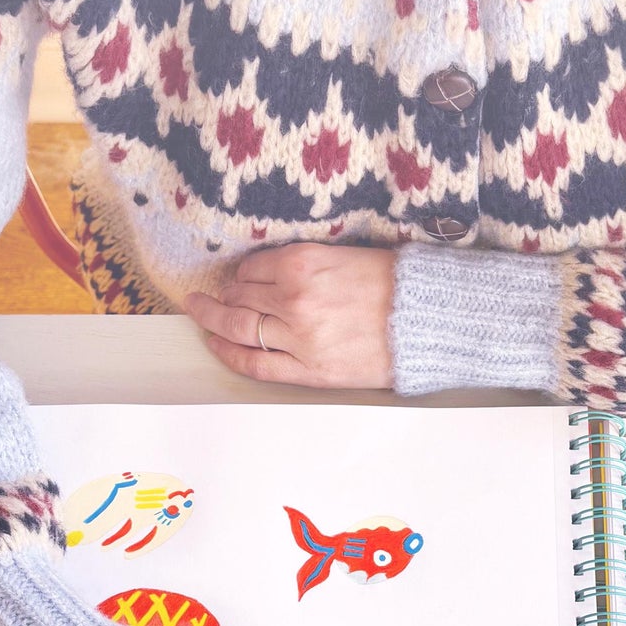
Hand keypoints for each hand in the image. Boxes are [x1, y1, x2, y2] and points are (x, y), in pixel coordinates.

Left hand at [184, 244, 395, 389]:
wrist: (426, 324)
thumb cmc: (395, 287)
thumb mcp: (347, 255)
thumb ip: (306, 262)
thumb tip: (270, 272)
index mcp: (303, 263)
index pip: (252, 268)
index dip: (242, 274)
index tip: (240, 278)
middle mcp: (293, 299)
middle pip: (240, 297)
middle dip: (224, 296)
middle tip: (209, 295)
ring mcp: (298, 338)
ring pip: (239, 327)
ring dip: (213, 319)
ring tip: (199, 312)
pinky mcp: (308, 370)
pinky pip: (255, 364)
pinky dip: (229, 354)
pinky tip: (215, 345)